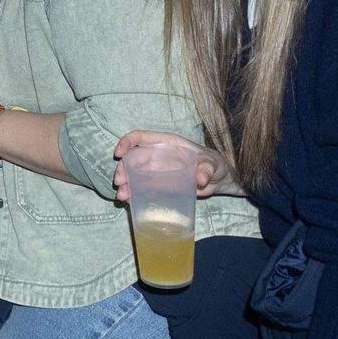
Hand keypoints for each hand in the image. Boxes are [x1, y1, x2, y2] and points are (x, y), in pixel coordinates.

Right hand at [112, 130, 242, 200]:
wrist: (218, 180)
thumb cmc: (215, 164)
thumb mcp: (212, 163)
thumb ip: (207, 168)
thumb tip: (200, 178)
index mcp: (166, 144)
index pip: (140, 137)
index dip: (127, 142)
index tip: (119, 154)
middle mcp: (157, 155)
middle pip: (132, 158)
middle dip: (123, 169)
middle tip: (120, 183)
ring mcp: (156, 170)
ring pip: (134, 174)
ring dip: (125, 184)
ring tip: (122, 196)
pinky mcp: (158, 185)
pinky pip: (141, 187)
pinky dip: (133, 193)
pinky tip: (129, 201)